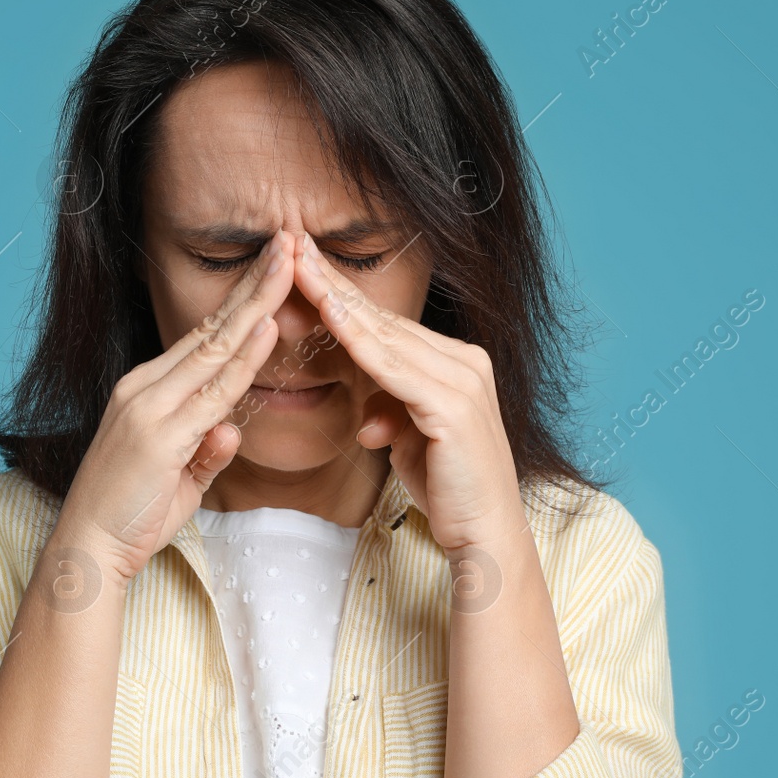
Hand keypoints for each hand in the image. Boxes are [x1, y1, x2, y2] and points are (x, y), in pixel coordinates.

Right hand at [52, 230, 295, 584]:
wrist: (87, 550)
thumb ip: (206, 448)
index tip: (274, 268)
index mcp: (148, 390)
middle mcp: (145, 387)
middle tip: (289, 240)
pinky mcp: (158, 434)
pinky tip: (266, 327)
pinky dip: (242, 358)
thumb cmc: (130, 515)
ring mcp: (150, 407)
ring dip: (256, 304)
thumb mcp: (180, 477)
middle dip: (255, 283)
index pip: (205, 336)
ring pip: (215, 348)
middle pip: (212, 327)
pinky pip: (211, 390)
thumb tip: (230, 429)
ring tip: (288, 265)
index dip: (243, 301)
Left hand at [291, 231, 526, 553]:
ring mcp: (463, 380)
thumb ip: (392, 416)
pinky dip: (361, 342)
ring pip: (386, 336)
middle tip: (293, 243)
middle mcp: (464, 362)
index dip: (342, 294)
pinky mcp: (453, 406)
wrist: (485, 534)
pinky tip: (332, 317)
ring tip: (302, 268)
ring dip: (339, 300)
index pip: (386, 324)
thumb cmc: (450, 491)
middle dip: (334, 282)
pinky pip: (395, 369)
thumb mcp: (410, 444)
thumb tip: (369, 418)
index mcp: (455, 364)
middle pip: (383, 318)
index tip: (303, 266)